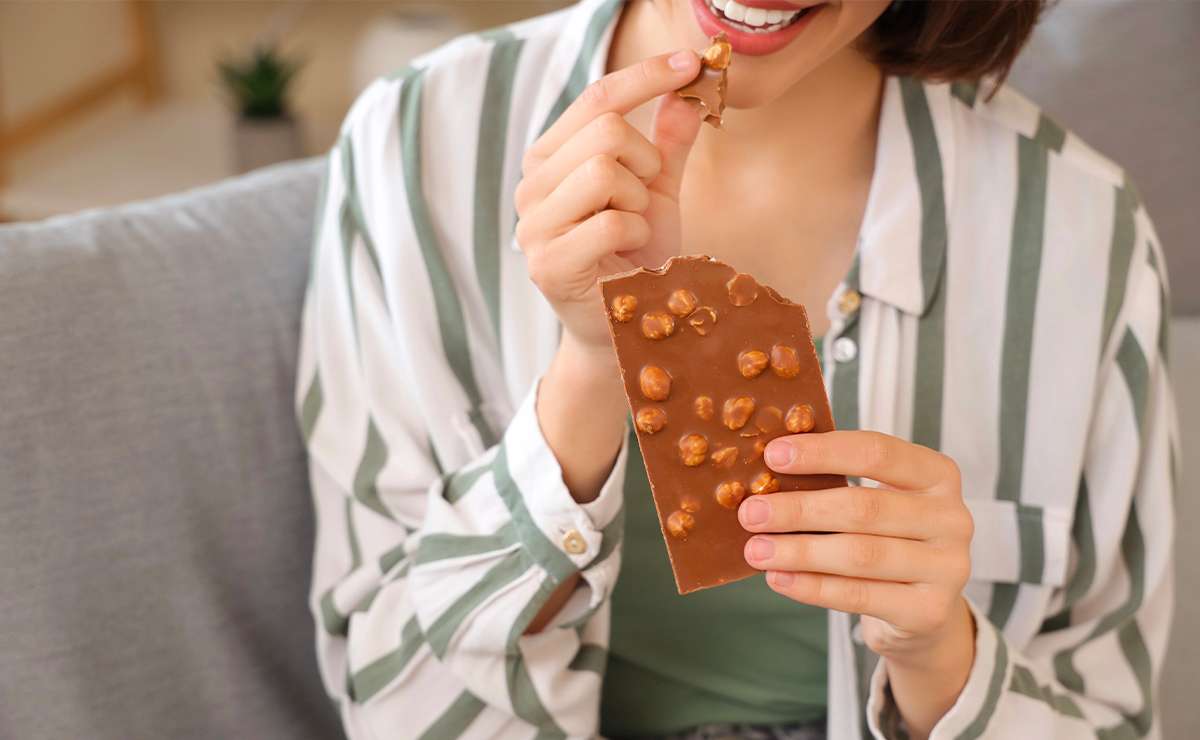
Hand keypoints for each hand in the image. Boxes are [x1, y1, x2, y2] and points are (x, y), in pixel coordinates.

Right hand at [514, 49, 702, 353]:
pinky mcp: (548, 263)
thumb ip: (668, 143)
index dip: (645, 75)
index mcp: (552, 159)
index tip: (690, 63)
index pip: (596, 98)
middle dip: (644, 160)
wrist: (625, 329)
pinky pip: (611, 222)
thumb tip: (689, 88)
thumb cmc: (636, 259)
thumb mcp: (657, 192)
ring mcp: (534, 226)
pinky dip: (636, 236)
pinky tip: (628, 257)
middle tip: (646, 198)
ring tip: (633, 230)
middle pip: (604, 130)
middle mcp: (532, 186)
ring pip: (602, 170)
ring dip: (638, 202)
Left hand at [738, 431, 973, 664]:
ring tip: (756, 550)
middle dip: (800, 509)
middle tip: (751, 513)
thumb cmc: (887, 539)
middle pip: (864, 508)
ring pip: (860, 554)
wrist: (924, 609)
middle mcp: (952, 517)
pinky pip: (859, 595)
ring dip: (799, 551)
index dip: (823, 452)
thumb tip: (765, 472)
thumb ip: (835, 482)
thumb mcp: (875, 501)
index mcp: (937, 474)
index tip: (773, 455)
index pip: (878, 452)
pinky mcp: (930, 610)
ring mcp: (948, 567)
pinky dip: (813, 587)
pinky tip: (779, 578)